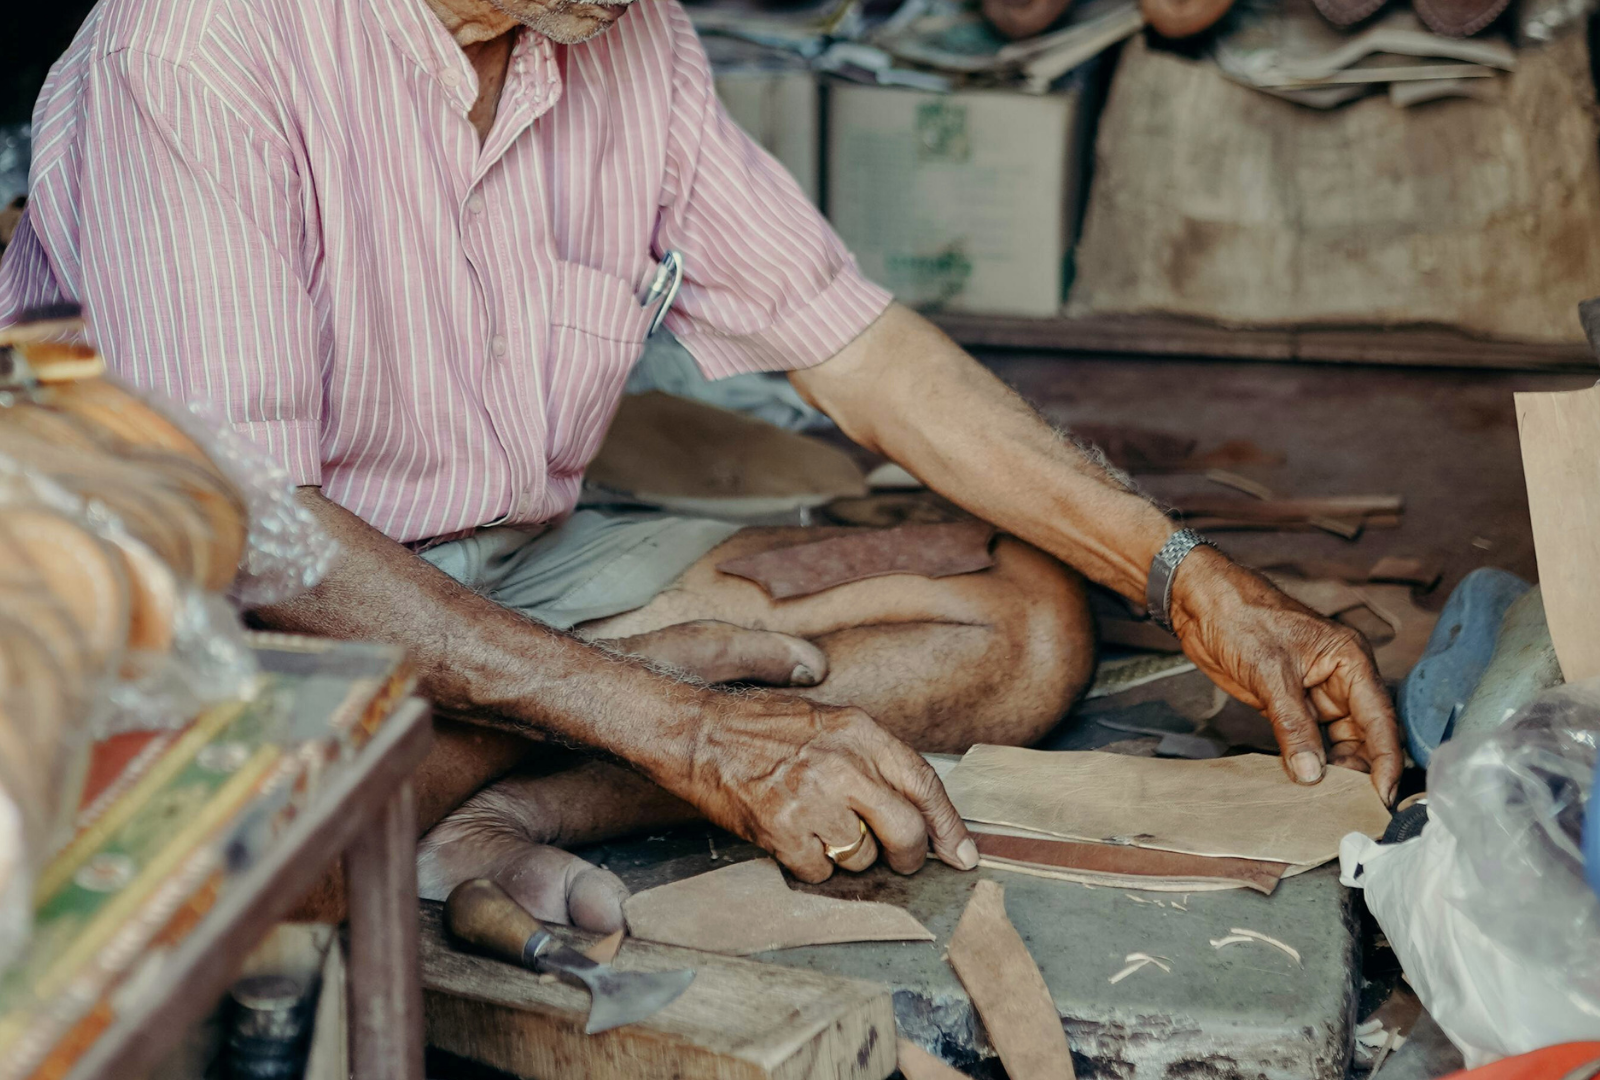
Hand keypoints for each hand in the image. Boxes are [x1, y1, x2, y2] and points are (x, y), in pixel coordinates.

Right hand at [675, 694, 976, 881]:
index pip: (924, 782)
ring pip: (862, 857)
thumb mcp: (828, 721)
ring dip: (849, 856)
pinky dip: (811, 865)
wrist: (698, 732)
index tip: (963, 854)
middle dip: (910, 856)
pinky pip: (821, 872)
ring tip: (820, 828)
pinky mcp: (782, 830)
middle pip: (906, 830)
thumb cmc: (762, 728)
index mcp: (860, 731)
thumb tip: (915, 804)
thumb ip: (874, 756)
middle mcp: (843, 763)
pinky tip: (794, 838)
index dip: (949, 824)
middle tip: (902, 861)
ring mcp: (813, 799)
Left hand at [1169, 547, 1402, 804]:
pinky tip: (1304, 783)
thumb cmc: (1241, 617)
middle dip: (1360, 771)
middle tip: (1351, 808)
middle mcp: (1340, 679)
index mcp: (1349, 661)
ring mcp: (1314, 693)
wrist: (1200, 604)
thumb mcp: (1269, 672)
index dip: (1386, 759)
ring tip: (1328, 803)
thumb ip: (1293, 725)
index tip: (1383, 796)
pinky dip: (1308, 761)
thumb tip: (1312, 773)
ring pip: (1337, 742)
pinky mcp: (1290, 704)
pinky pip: (1308, 739)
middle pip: (1364, 736)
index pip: (1380, 719)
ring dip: (1334, 770)